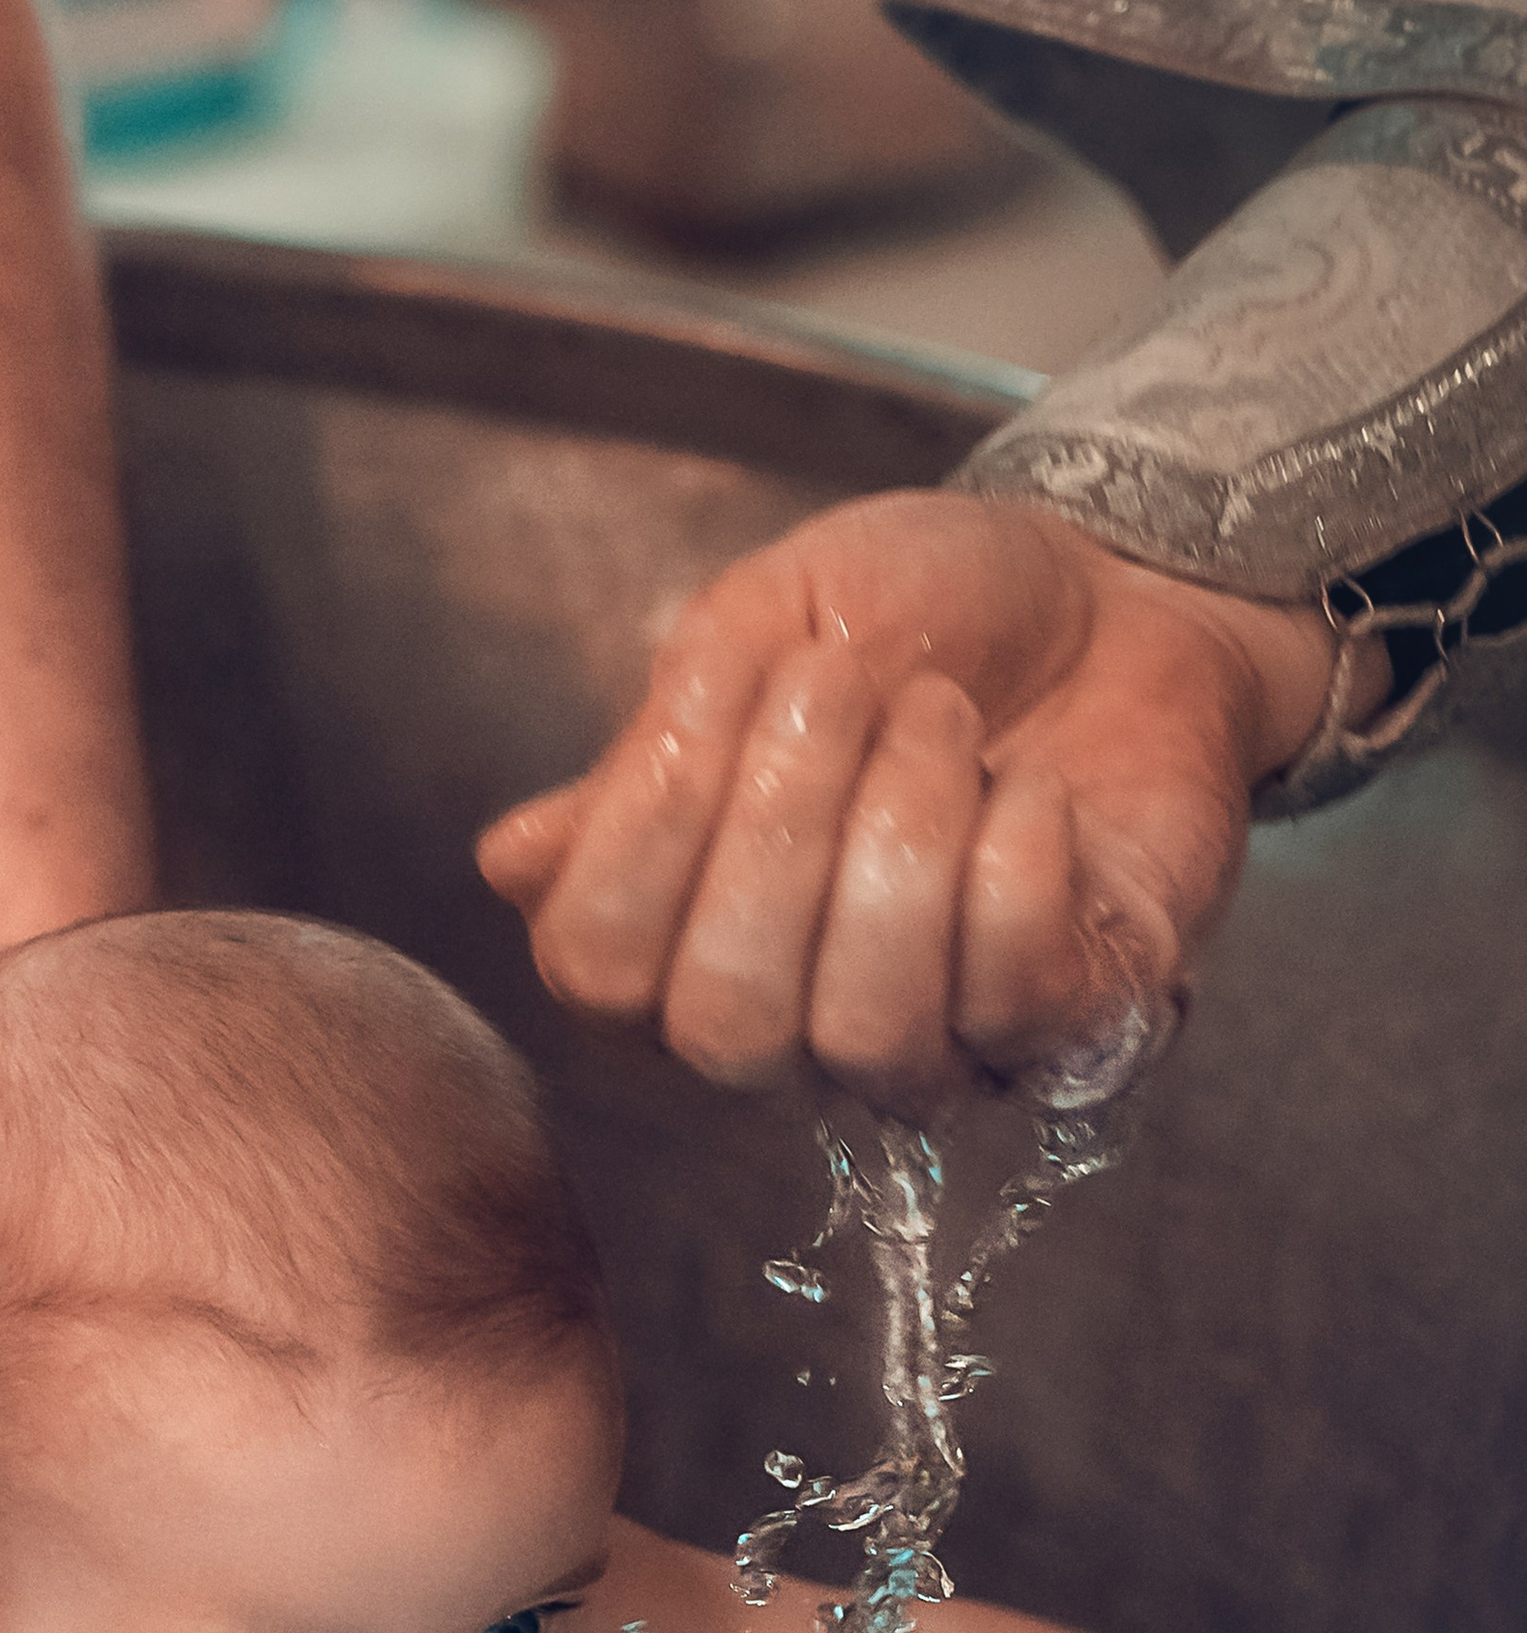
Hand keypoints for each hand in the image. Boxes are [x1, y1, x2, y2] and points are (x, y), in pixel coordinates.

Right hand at [478, 492, 1375, 1109]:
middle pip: (724, 1027)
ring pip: (866, 1033)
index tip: (739, 663)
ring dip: (904, 840)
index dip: (650, 823)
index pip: (596, 971)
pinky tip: (1033, 789)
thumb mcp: (763, 624)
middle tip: (848, 682)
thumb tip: (514, 865)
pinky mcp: (1067, 1034)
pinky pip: (1011, 1001)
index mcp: (677, 931)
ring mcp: (929, 1046)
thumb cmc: (924, 611)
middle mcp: (787, 1024)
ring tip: (944, 721)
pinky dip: (1017, 861)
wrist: (1117, 585)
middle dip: (782, 828)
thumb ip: (647, 748)